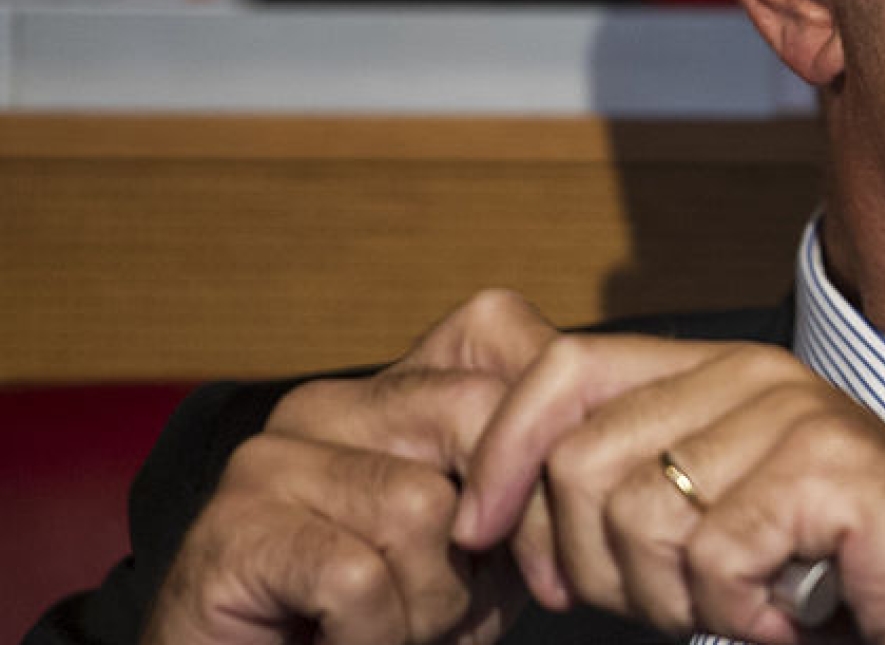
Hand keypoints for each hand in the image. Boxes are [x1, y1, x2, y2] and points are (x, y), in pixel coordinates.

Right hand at [144, 290, 559, 644]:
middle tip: (460, 603)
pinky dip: (373, 634)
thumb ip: (532, 482)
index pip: (497, 332)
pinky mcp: (231, 531)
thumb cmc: (389, 625)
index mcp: (391, 390)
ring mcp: (270, 460)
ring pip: (421, 506)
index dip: (544, 433)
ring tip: (389, 627)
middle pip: (473, 412)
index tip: (551, 546)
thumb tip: (592, 447)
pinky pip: (357, 576)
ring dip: (428, 602)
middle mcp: (326, 404)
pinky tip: (339, 641)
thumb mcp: (489, 549)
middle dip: (497, 530)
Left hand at [453, 335, 884, 644]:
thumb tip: (491, 502)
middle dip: (599, 570)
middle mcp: (750, 375)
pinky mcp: (828, 466)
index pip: (561, 369)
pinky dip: (740, 619)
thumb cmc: (839, 573)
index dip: (502, 455)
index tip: (482, 537)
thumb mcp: (709, 517)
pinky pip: (712, 562)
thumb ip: (624, 485)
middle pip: (581, 465)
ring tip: (745, 605)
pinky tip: (790, 615)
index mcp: (712, 372)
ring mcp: (792, 413)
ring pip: (640, 521)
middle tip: (678, 606)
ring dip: (679, 604)